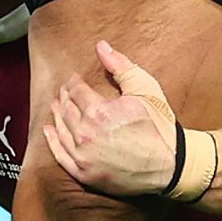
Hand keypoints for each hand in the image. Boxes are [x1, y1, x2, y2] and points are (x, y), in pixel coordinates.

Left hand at [44, 40, 178, 197]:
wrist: (171, 165)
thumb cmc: (160, 126)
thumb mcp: (145, 89)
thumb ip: (121, 66)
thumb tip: (101, 46)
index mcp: (99, 112)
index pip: (76, 91)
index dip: (73, 82)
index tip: (74, 79)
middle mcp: (86, 134)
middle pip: (66, 109)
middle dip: (65, 97)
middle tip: (65, 92)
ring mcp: (83, 156)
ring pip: (61, 130)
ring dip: (57, 115)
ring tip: (57, 106)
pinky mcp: (85, 174)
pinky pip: (60, 156)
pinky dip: (52, 141)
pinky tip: (49, 131)